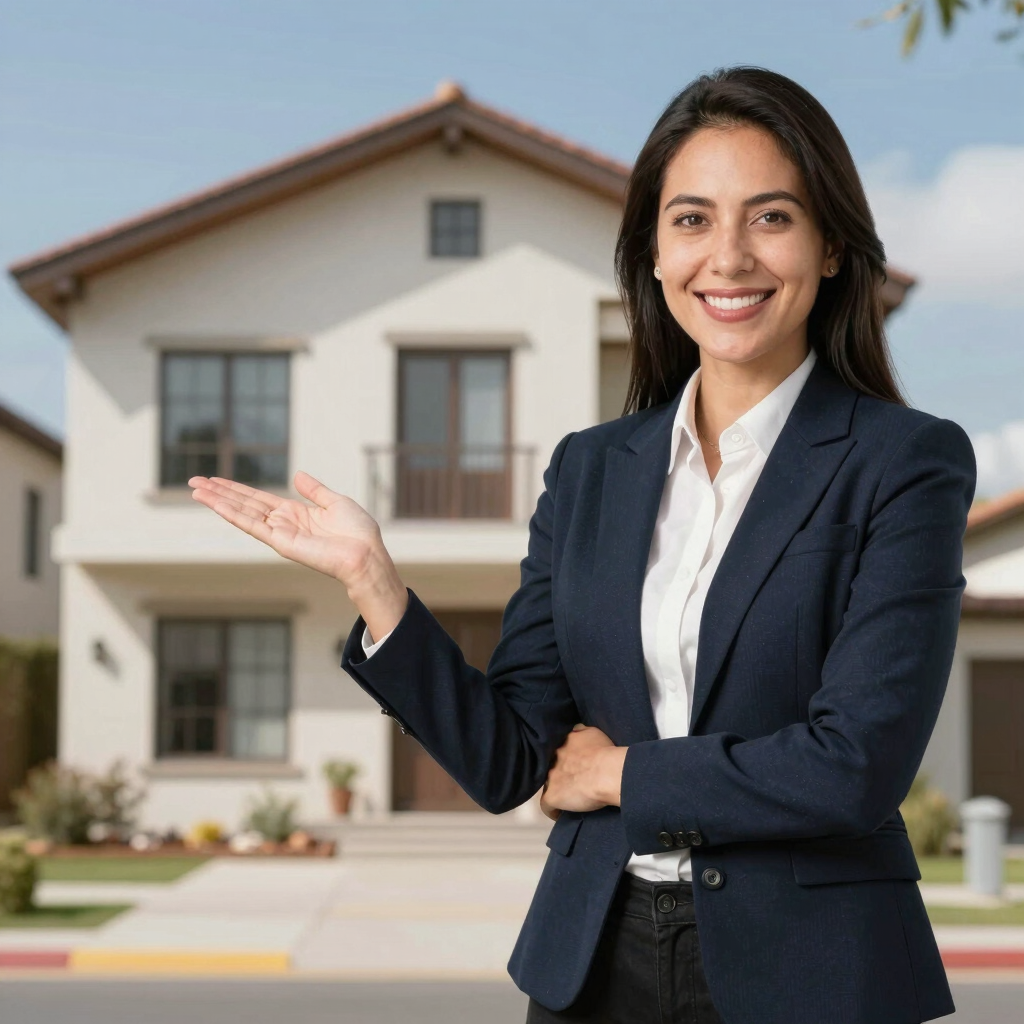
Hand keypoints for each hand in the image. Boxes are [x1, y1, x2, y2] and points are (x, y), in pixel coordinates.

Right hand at [188, 471, 407, 637]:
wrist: (366, 554)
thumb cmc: (357, 532)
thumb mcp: (335, 502)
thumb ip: (314, 490)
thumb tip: (298, 475)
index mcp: (295, 513)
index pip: (258, 499)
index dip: (236, 489)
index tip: (215, 480)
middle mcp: (283, 523)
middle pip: (244, 504)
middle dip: (219, 493)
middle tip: (194, 482)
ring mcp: (279, 533)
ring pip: (242, 514)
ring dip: (218, 502)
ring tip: (196, 491)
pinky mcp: (280, 542)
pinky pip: (252, 526)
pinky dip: (233, 514)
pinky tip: (216, 504)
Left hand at [540, 724, 626, 820]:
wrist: (607, 772)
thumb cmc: (605, 752)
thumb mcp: (593, 732)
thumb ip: (580, 731)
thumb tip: (575, 730)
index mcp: (562, 743)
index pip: (556, 750)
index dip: (563, 758)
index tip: (571, 764)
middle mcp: (553, 759)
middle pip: (550, 767)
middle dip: (558, 772)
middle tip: (572, 780)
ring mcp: (550, 777)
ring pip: (547, 785)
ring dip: (556, 790)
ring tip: (568, 797)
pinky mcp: (552, 796)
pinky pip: (546, 806)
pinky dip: (553, 811)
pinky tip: (560, 813)